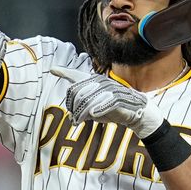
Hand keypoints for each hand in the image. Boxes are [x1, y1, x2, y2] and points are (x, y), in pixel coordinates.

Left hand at [50, 67, 164, 138]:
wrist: (138, 112)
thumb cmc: (115, 110)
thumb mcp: (97, 108)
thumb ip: (84, 108)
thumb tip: (72, 114)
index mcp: (96, 82)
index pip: (78, 76)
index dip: (65, 72)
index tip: (53, 69)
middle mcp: (101, 83)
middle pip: (78, 92)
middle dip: (73, 106)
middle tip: (75, 117)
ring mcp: (110, 90)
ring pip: (87, 100)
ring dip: (82, 112)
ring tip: (80, 120)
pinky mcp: (117, 99)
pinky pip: (101, 105)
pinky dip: (96, 111)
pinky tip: (94, 115)